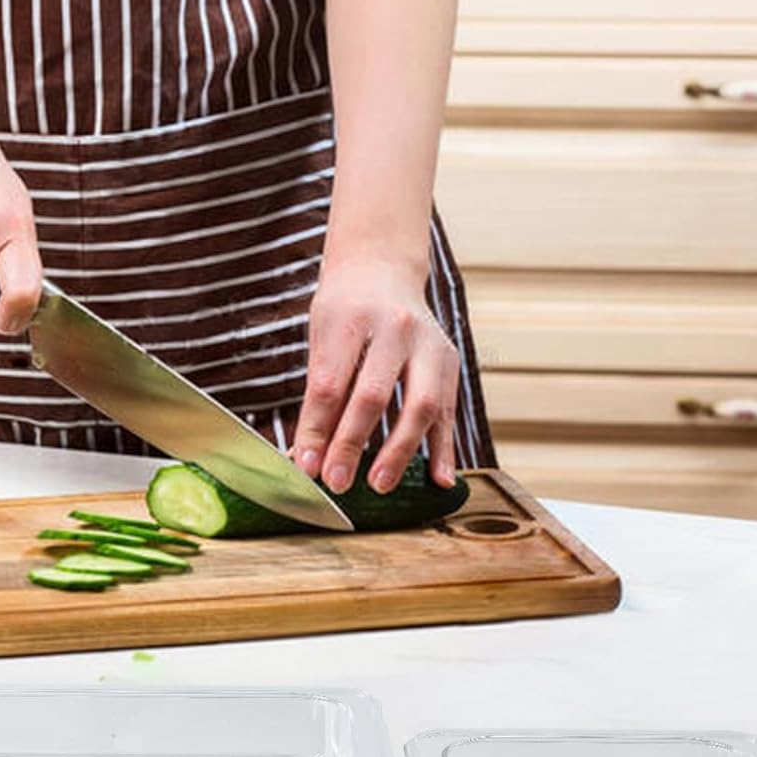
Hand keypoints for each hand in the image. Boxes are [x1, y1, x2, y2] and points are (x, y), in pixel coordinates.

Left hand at [291, 253, 460, 493]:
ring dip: (400, 452)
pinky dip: (444, 448)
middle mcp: (394, 328)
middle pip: (373, 395)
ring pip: (420, 405)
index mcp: (350, 319)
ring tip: (380, 485)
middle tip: (337, 483)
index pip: (330, 384)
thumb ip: (318, 397)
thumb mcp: (320, 341)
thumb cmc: (343, 311)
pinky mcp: (450, 361)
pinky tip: (440, 480)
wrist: (382, 271)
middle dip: (353, 444)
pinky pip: (449, 410)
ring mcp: (428, 343)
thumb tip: (306, 457)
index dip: (317, 430)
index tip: (306, 466)